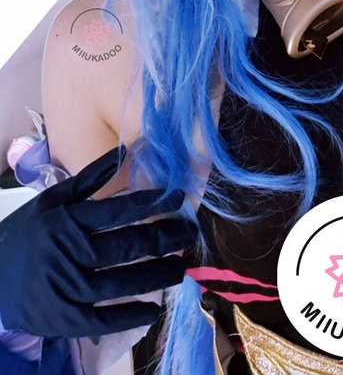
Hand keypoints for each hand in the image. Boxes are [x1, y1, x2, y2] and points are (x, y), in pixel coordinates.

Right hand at [0, 147, 195, 336]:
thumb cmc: (25, 234)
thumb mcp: (50, 200)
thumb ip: (88, 178)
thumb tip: (124, 152)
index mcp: (67, 220)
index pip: (118, 211)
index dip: (152, 205)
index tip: (178, 199)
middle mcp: (69, 252)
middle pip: (127, 245)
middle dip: (165, 239)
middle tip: (189, 234)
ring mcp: (67, 288)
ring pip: (122, 282)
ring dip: (157, 275)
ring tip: (181, 267)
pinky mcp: (64, 318)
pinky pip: (103, 318)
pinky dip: (130, 313)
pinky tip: (153, 307)